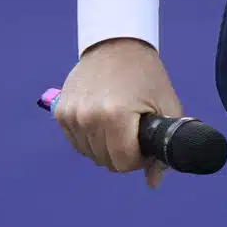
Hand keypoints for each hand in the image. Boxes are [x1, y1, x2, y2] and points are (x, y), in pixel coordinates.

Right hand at [52, 38, 180, 189]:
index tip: (143, 140)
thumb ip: (163, 148)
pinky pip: (76, 142)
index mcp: (115, 115)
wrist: (116, 43)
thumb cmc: (146, 76)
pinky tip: (101, 119)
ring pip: (89, 154)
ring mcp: (71, 114)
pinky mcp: (60, 111)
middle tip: (132, 129)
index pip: (123, 163)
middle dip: (122, 153)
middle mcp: (88, 116)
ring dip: (105, 146)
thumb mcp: (165, 107)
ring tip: (117, 121)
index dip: (138, 158)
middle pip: (106, 161)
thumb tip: (153, 182)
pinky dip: (89, 137)